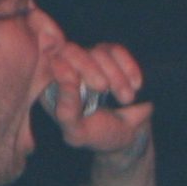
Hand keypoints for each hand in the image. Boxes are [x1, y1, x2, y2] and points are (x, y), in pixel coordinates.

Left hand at [46, 41, 152, 158]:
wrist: (131, 134)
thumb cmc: (98, 135)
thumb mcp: (79, 133)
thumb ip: (66, 111)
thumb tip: (65, 81)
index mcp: (53, 88)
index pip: (51, 66)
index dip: (66, 71)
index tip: (84, 87)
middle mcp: (69, 69)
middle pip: (71, 51)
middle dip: (90, 68)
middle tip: (103, 87)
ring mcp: (91, 60)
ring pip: (99, 53)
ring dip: (116, 77)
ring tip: (127, 99)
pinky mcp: (112, 56)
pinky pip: (118, 51)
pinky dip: (129, 68)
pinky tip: (136, 85)